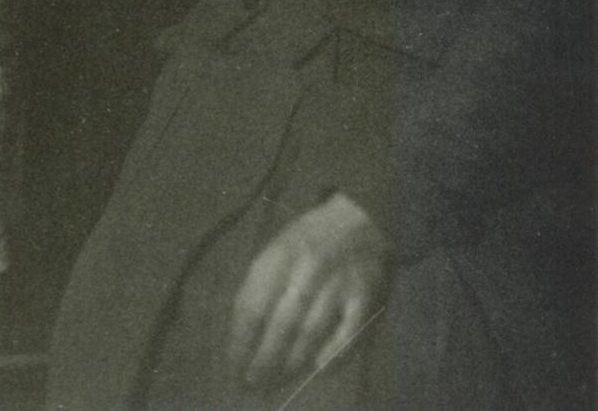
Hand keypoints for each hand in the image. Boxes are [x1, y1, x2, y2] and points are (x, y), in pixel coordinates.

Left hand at [227, 193, 390, 391]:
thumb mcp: (279, 247)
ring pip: (310, 332)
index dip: (241, 341)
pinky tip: (319, 369)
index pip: (253, 304)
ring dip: (291, 363)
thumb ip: (263, 284)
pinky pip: (348, 333)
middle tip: (253, 383)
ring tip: (277, 381)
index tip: (233, 366)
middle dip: (263, 360)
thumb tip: (242, 333)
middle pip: (280, 324)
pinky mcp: (366, 296)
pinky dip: (334, 354)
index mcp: (280, 254)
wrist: (362, 216)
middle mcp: (307, 268)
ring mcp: (338, 283)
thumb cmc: (311, 238)